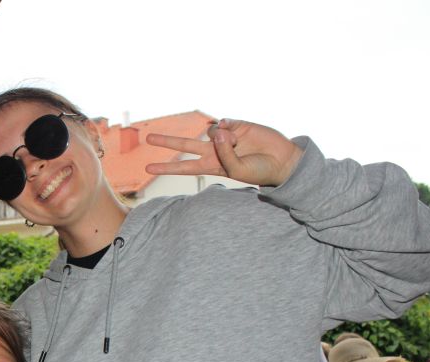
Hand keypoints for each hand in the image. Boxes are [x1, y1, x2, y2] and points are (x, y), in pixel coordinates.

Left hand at [145, 119, 303, 186]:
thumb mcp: (237, 170)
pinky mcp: (236, 124)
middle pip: (185, 145)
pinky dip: (228, 127)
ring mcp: (224, 137)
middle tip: (148, 137)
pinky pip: (223, 122)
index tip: (147, 168)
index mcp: (211, 166)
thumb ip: (224, 153)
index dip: (167, 167)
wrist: (281, 160)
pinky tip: (237, 132)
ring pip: (209, 132)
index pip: (184, 167)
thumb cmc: (258, 170)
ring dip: (223, 138)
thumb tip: (215, 130)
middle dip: (167, 142)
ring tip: (238, 144)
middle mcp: (214, 151)